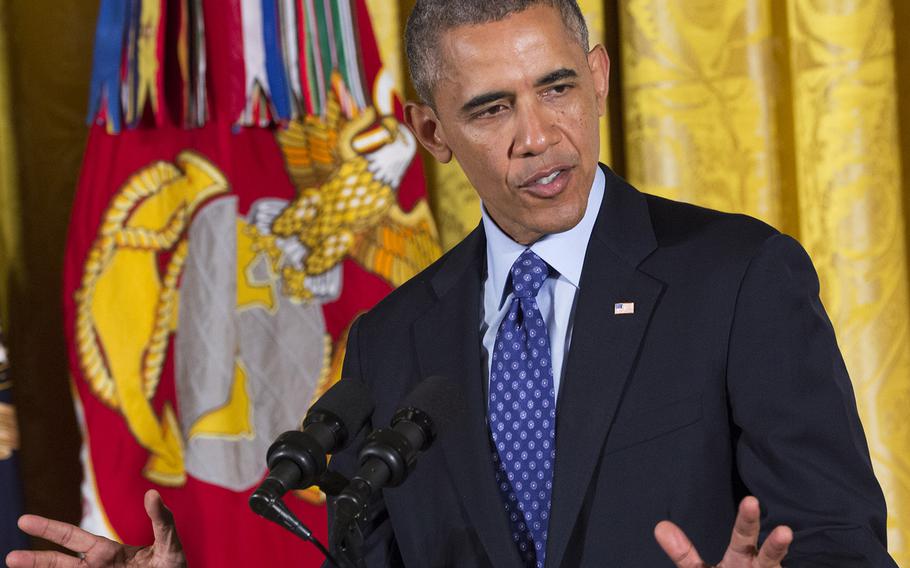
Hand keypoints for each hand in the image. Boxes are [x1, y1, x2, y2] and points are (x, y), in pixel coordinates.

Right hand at [5, 490, 185, 567]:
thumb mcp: (170, 544)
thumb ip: (162, 521)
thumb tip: (151, 495)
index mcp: (108, 551)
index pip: (72, 538)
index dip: (49, 529)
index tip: (24, 521)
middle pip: (58, 564)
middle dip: (35, 561)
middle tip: (10, 558)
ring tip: (15, 564)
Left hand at [654, 496, 792, 567]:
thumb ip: (683, 553)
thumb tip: (660, 527)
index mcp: (741, 557)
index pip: (744, 535)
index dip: (747, 519)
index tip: (751, 500)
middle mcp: (758, 567)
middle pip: (768, 554)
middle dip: (775, 543)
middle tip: (783, 529)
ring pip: (773, 567)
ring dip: (778, 554)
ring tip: (786, 541)